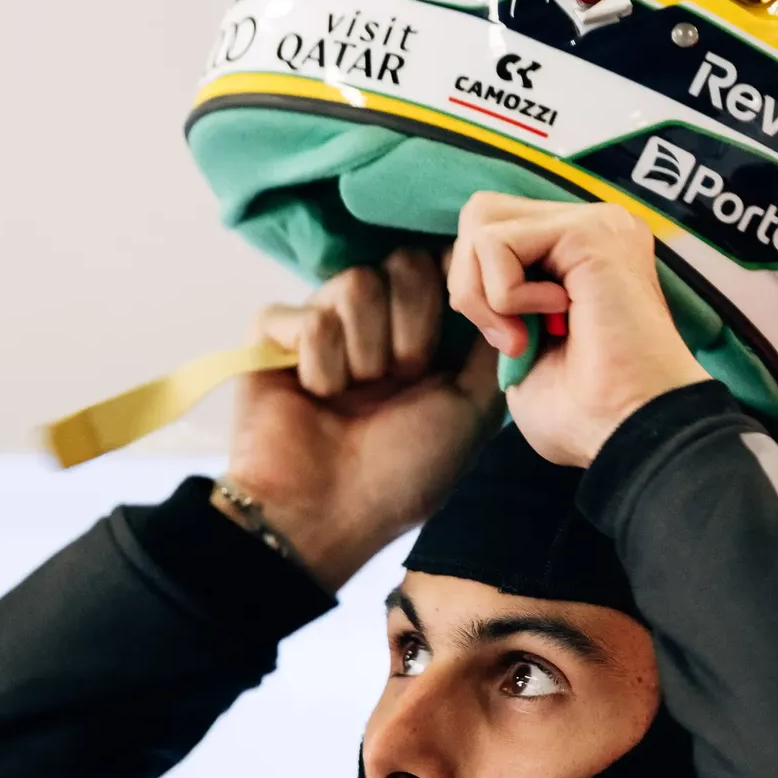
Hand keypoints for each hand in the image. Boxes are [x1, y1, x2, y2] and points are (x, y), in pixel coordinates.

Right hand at [224, 249, 501, 589]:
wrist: (328, 515)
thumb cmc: (403, 473)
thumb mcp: (472, 408)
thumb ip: (492, 343)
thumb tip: (504, 289)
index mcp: (423, 336)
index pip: (442, 265)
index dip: (453, 283)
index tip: (459, 319)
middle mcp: (375, 324)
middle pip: (403, 262)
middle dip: (412, 325)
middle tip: (401, 378)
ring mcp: (324, 324)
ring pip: (354, 284)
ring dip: (364, 352)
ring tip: (355, 397)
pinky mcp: (273, 335)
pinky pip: (304, 314)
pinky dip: (318, 364)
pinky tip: (316, 397)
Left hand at [445, 194, 706, 467]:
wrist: (630, 433)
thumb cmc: (585, 412)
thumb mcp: (516, 347)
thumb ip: (492, 298)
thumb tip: (464, 273)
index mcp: (578, 253)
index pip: (492, 232)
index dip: (478, 289)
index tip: (514, 344)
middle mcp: (591, 227)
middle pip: (480, 214)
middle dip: (471, 284)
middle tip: (513, 340)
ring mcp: (595, 223)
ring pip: (482, 222)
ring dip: (484, 293)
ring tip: (529, 334)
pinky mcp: (589, 230)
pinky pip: (497, 241)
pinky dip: (505, 295)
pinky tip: (558, 318)